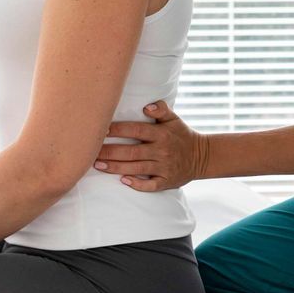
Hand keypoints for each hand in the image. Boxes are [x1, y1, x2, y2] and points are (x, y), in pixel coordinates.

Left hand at [94, 100, 209, 191]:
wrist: (202, 157)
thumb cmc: (182, 135)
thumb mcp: (174, 119)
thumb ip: (161, 109)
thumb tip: (147, 106)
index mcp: (162, 134)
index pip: (137, 130)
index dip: (118, 130)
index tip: (101, 130)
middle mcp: (162, 151)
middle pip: (132, 152)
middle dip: (110, 152)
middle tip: (91, 152)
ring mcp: (164, 167)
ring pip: (136, 168)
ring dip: (116, 167)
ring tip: (98, 165)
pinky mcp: (167, 181)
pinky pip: (150, 185)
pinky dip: (137, 184)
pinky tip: (123, 181)